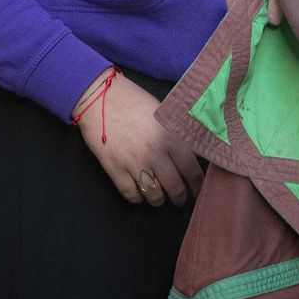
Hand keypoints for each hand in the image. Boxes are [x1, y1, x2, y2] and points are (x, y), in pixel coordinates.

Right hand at [74, 71, 203, 207]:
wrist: (100, 97)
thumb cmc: (134, 101)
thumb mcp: (162, 114)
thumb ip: (176, 135)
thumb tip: (190, 154)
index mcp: (170, 137)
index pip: (191, 170)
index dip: (197, 186)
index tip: (199, 192)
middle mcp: (155, 154)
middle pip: (175, 187)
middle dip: (179, 198)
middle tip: (180, 200)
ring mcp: (134, 163)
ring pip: (153, 195)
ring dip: (158, 200)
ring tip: (159, 198)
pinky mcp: (115, 169)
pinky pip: (130, 194)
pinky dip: (137, 199)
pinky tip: (139, 195)